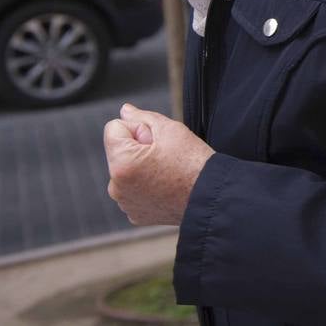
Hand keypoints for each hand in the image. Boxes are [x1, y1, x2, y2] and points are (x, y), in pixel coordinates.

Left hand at [104, 103, 213, 226]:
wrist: (211, 196)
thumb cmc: (194, 163)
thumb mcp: (170, 129)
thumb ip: (142, 117)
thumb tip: (125, 111)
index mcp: (121, 164)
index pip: (114, 128)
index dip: (138, 128)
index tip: (157, 141)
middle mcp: (116, 187)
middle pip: (120, 151)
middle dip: (138, 148)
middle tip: (166, 157)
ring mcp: (125, 203)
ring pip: (127, 170)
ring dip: (141, 167)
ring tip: (168, 173)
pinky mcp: (135, 214)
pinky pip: (134, 190)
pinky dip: (146, 187)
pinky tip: (166, 187)